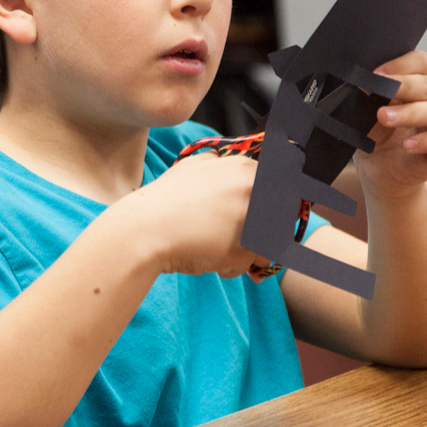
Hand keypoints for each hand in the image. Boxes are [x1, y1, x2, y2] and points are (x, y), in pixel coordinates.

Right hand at [114, 152, 266, 278]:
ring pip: (268, 245)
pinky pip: (250, 264)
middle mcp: (252, 189)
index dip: (274, 209)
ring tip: (217, 249)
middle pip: (280, 220)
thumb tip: (221, 159)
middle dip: (262, 234)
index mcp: (244, 168)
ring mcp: (248, 218)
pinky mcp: (242, 247)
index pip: (283, 190)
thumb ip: (215, 162)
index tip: (260, 219)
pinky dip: (232, 267)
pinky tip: (209, 259)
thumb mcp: (191, 167)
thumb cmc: (164, 201)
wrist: (143, 229)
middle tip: (233, 238)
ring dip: (248, 252)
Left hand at [354, 50, 426, 197]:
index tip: (375, 74)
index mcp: (424, 77)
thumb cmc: (378, 133)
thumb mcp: (369, 111)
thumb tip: (363, 84)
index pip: (420, 61)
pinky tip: (407, 145)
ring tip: (385, 117)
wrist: (382, 171)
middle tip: (378, 89)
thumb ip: (371, 96)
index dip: (399, 65)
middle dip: (403, 86)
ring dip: (410, 113)